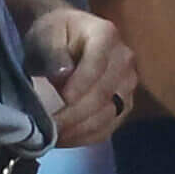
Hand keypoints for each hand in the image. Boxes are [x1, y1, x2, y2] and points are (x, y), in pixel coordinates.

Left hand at [22, 6, 137, 147]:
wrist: (65, 38)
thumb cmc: (54, 34)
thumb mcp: (46, 34)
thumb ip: (54, 52)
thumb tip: (63, 74)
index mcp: (106, 35)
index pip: (97, 64)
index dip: (81, 84)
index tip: (62, 100)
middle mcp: (124, 59)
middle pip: (104, 94)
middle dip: (75, 115)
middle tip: (49, 129)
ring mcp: (128, 84)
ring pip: (109, 115)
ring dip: (80, 130)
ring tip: (54, 138)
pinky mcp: (124, 104)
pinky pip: (110, 126)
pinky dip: (87, 137)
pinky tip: (66, 139)